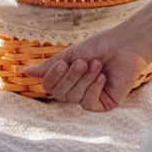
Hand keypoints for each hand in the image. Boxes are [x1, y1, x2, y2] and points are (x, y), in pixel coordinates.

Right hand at [24, 26, 151, 112]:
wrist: (125, 46)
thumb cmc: (100, 47)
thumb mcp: (71, 55)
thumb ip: (50, 66)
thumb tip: (26, 72)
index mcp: (67, 79)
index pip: (50, 86)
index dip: (53, 77)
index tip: (63, 63)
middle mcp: (77, 91)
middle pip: (60, 93)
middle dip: (72, 77)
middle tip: (85, 62)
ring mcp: (90, 99)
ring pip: (74, 98)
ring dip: (85, 79)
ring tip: (97, 65)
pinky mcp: (104, 105)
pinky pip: (88, 103)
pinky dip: (94, 89)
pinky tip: (103, 78)